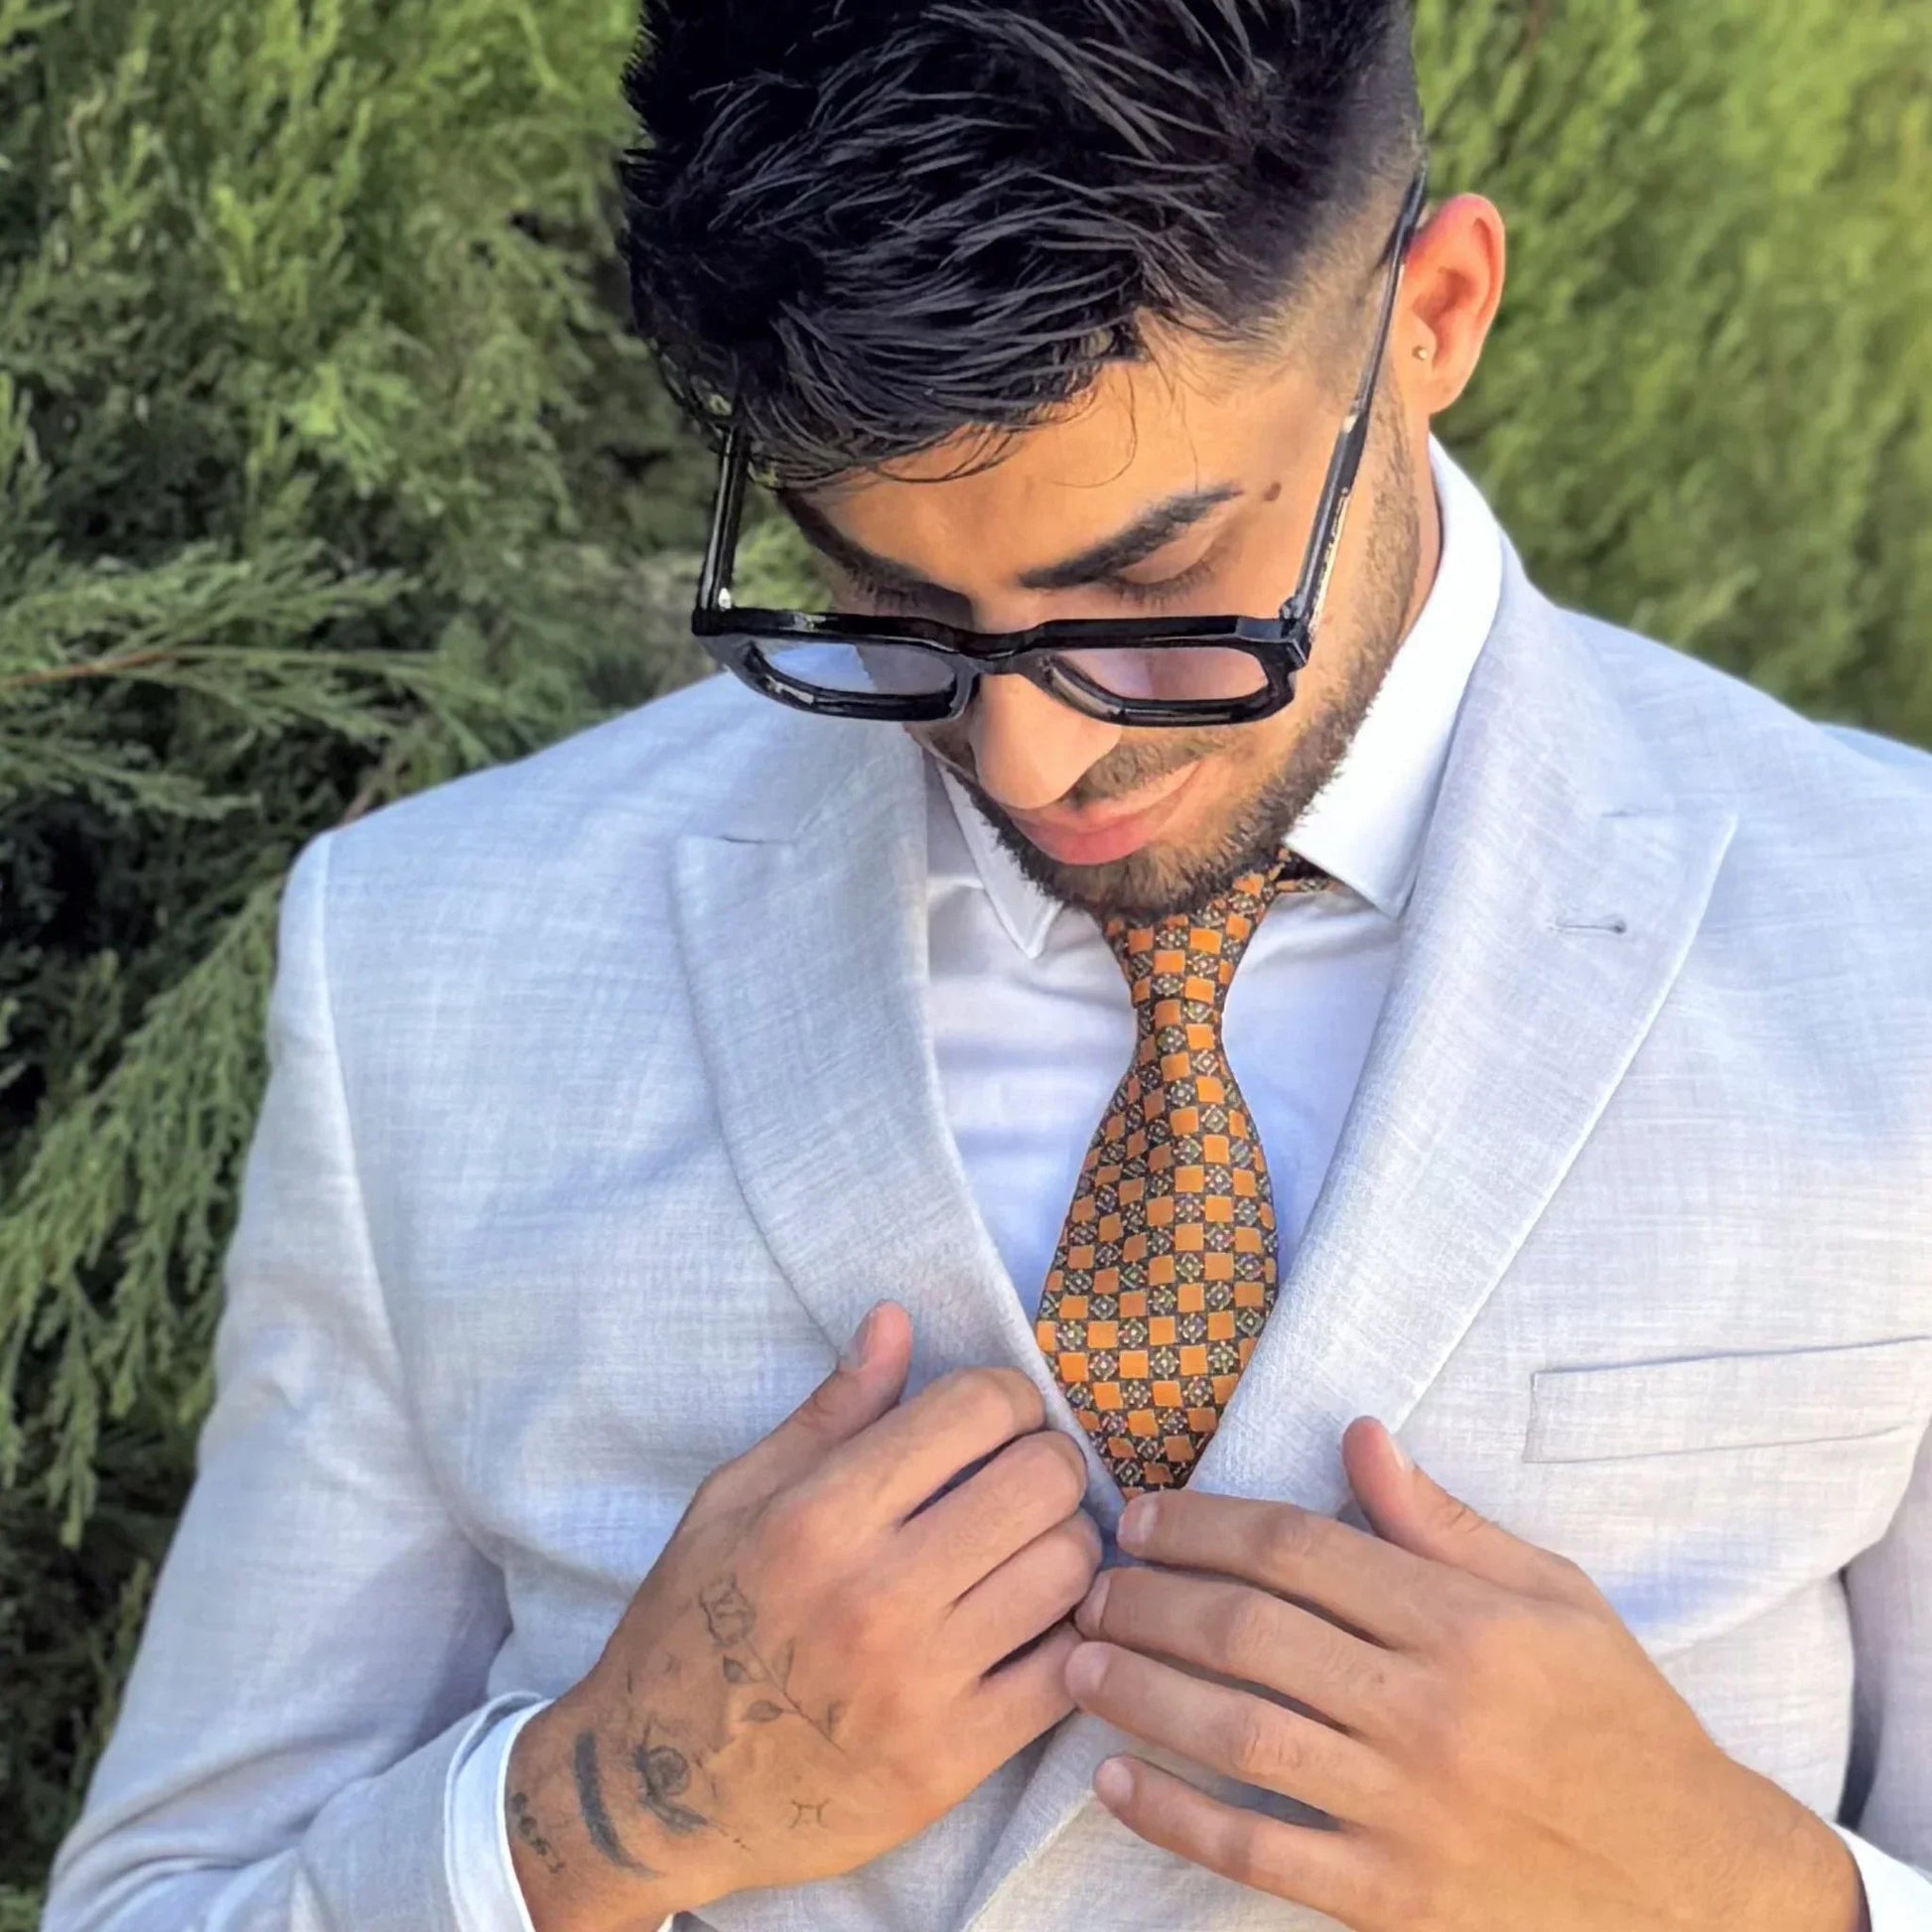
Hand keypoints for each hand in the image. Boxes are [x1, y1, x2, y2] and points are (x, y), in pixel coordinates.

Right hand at [508, 1303, 1098, 1931]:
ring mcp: (919, 1685)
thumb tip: (896, 1319)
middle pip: (1043, 1479)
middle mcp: (874, 1596)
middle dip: (1048, 1461)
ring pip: (1070, 1569)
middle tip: (1024, 1481)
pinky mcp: (951, 1764)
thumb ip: (830, 1412)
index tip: (995, 1420)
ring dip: (1066, 1548)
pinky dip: (1073, 1640)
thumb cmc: (691, 1626)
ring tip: (1029, 1553)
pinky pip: (1069, 1675)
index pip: (976, 1409)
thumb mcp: (734, 1501)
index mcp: (819, 1516)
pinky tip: (1037, 1628)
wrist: (658, 1795)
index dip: (1006, 1397)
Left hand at [1064, 1419, 1866, 1931]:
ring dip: (1139, 1691)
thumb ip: (1442, 1521)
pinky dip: (1178, 1819)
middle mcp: (1428, 1710)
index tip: (1144, 1513)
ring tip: (1077, 1657)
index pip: (1298, 1548)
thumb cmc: (1618, 1721)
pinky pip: (1260, 1854)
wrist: (1692, 1886)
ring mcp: (1406, 1812)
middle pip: (1249, 1632)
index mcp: (1464, 1624)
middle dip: (1151, 1595)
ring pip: (1237, 1734)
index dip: (1203, 1522)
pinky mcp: (1392, 1900)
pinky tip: (1116, 1783)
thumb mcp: (1554, 1598)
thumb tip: (1355, 1434)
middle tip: (1092, 1578)